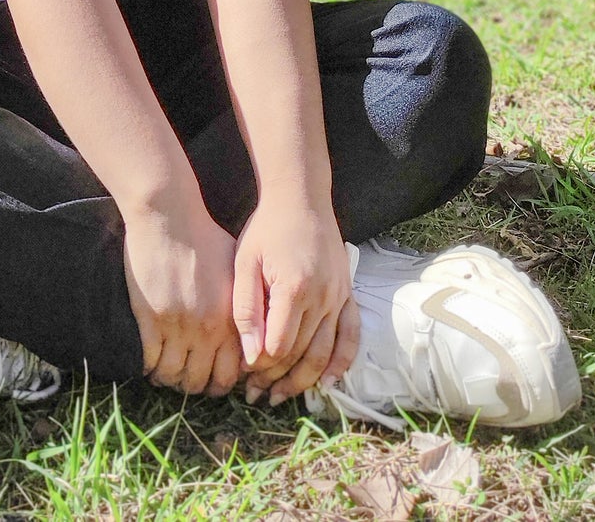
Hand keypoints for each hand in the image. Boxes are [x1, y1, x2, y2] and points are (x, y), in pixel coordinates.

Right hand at [122, 205, 244, 396]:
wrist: (169, 216)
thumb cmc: (204, 237)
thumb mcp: (235, 272)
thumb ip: (241, 308)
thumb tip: (248, 337)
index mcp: (231, 319)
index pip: (229, 375)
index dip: (219, 384)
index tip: (210, 379)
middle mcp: (207, 329)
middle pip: (199, 382)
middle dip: (193, 385)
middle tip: (186, 378)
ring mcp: (178, 327)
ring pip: (173, 377)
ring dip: (169, 380)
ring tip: (166, 373)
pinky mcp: (150, 320)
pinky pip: (150, 362)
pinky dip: (149, 368)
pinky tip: (149, 363)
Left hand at [231, 198, 359, 404]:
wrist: (302, 198)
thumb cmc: (267, 229)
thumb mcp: (245, 263)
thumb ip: (246, 309)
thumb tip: (250, 356)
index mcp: (294, 287)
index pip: (279, 345)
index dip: (260, 365)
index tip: (243, 375)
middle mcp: (323, 295)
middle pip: (301, 353)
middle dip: (277, 379)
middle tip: (256, 394)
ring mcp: (339, 296)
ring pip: (325, 352)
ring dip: (304, 380)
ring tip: (280, 396)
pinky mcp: (348, 294)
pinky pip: (351, 335)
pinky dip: (341, 362)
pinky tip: (327, 382)